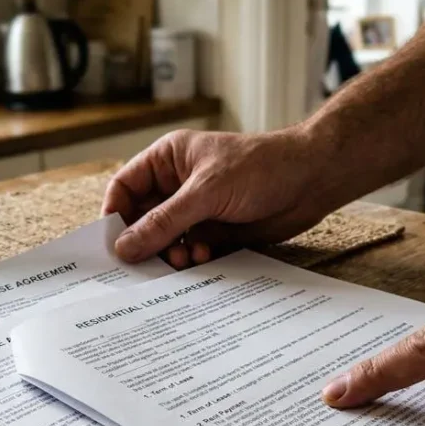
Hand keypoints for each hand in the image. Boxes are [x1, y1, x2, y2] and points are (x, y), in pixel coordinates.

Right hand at [103, 129, 336, 267]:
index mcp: (168, 160)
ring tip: (184, 260)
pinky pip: (191, 251)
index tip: (113, 245)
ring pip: (166, 240)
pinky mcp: (216, 231)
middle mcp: (178, 185)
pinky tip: (206, 258)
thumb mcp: (206, 192)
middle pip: (143, 220)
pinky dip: (193, 259)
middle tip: (147, 265)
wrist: (311, 181)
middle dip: (145, 242)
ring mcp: (197, 209)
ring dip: (171, 254)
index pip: (125, 188)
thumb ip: (164, 222)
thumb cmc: (261, 167)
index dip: (115, 215)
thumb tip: (124, 247)